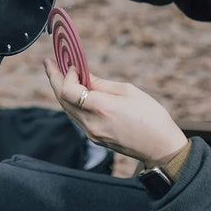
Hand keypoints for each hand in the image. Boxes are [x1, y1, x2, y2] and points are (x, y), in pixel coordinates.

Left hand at [43, 59, 187, 166]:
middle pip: (62, 100)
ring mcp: (91, 133)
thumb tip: (83, 75)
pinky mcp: (94, 138)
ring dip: (60, 90)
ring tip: (58, 74)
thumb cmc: (150, 116)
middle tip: (49, 63)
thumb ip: (101, 84)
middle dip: (54, 79)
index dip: (65, 75)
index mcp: (101, 108)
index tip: (71, 64)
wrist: (161, 148)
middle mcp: (91, 123)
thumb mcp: (128, 92)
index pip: (68, 91)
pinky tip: (73, 91)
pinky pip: (76, 117)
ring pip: (67, 109)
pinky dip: (71, 102)